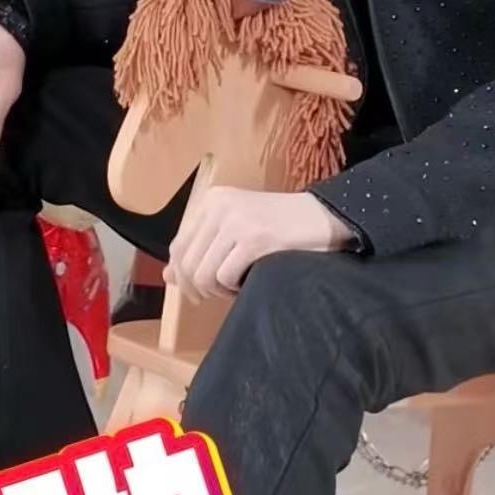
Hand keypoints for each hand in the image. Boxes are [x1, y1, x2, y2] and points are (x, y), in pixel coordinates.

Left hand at [165, 185, 352, 302]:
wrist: (325, 217)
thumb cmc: (282, 228)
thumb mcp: (236, 232)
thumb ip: (202, 250)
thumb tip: (168, 275)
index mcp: (212, 200)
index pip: (178, 246)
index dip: (183, 275)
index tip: (198, 291)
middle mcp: (220, 206)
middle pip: (187, 263)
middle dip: (199, 287)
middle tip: (220, 294)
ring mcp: (237, 221)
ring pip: (204, 273)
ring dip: (218, 290)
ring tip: (237, 287)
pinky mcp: (255, 239)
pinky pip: (226, 277)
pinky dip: (234, 289)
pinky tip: (249, 283)